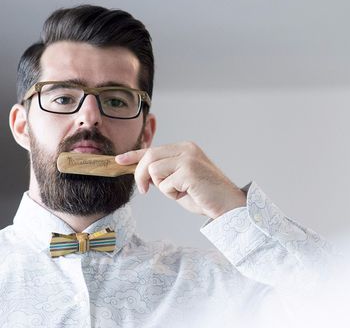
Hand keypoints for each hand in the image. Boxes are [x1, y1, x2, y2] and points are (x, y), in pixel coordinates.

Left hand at [115, 142, 246, 219]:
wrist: (228, 205)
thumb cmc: (205, 195)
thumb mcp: (180, 180)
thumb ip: (165, 172)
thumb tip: (142, 173)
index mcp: (185, 148)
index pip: (154, 148)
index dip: (134, 155)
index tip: (119, 160)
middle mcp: (187, 149)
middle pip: (149, 157)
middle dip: (141, 175)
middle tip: (145, 190)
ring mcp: (188, 158)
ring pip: (154, 170)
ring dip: (162, 187)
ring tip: (180, 191)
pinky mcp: (189, 171)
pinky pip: (164, 185)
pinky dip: (172, 194)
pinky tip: (187, 194)